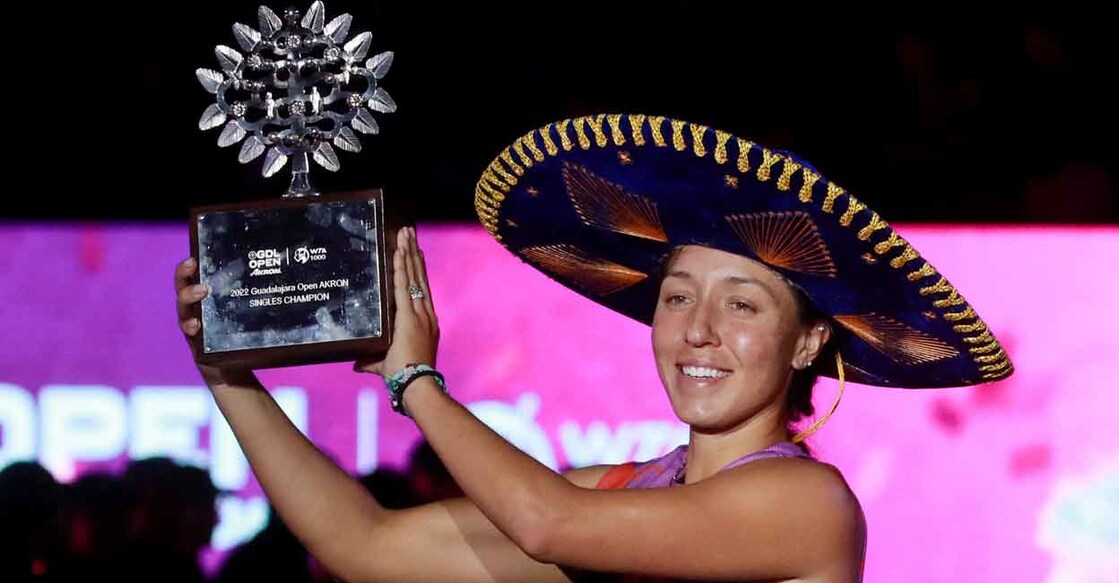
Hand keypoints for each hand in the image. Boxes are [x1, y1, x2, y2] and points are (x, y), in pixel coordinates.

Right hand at [174, 256, 251, 387]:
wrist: (235, 368)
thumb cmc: (242, 336)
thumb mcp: (250, 313)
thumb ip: (260, 298)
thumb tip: (291, 277)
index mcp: (206, 298)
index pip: (194, 277)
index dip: (189, 266)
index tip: (194, 256)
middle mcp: (195, 309)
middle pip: (182, 288)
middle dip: (184, 274)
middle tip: (193, 265)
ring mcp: (193, 325)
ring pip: (183, 308)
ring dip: (188, 297)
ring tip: (201, 291)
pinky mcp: (195, 342)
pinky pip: (188, 332)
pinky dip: (190, 326)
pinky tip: (196, 324)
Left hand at [354, 226, 439, 376]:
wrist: (416, 382)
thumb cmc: (404, 376)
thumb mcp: (385, 364)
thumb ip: (371, 360)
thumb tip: (356, 364)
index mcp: (425, 321)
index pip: (420, 288)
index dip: (417, 268)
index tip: (415, 251)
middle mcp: (425, 313)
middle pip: (419, 276)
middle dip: (414, 253)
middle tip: (409, 233)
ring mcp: (419, 312)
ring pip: (413, 275)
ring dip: (408, 253)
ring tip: (406, 234)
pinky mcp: (408, 314)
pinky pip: (403, 285)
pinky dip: (401, 267)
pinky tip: (398, 251)